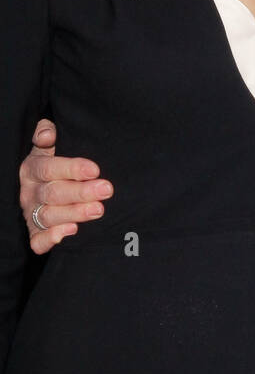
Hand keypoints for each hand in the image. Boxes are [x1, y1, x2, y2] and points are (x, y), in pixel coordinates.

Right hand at [20, 119, 112, 255]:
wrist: (43, 185)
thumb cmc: (53, 162)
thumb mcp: (48, 146)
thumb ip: (46, 134)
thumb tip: (47, 133)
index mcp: (32, 169)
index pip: (49, 168)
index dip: (72, 168)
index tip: (95, 169)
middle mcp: (29, 192)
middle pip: (53, 193)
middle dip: (81, 192)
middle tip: (106, 189)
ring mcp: (31, 213)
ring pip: (50, 216)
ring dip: (75, 213)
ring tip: (98, 210)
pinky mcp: (34, 232)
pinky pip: (38, 240)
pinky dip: (51, 239)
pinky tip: (71, 232)